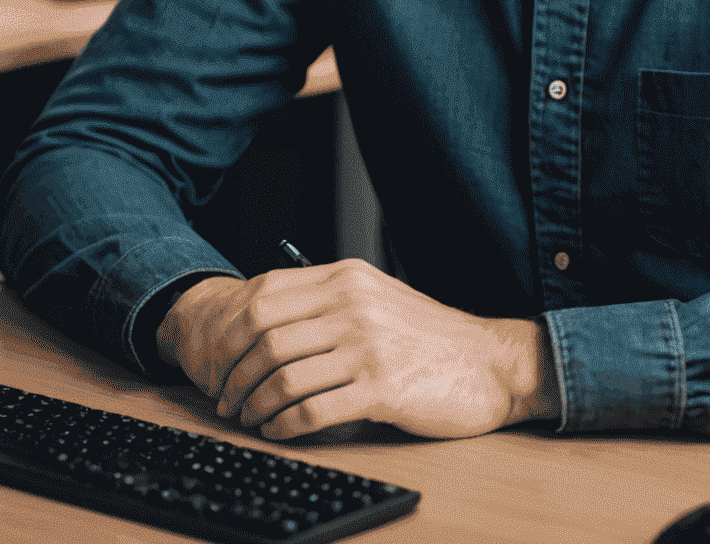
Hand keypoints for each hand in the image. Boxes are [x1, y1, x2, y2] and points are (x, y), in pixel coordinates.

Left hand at [156, 258, 559, 440]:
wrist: (488, 363)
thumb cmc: (428, 337)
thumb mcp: (377, 297)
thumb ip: (328, 300)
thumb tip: (265, 321)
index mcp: (346, 278)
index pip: (265, 296)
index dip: (232, 333)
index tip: (221, 361)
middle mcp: (353, 304)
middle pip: (266, 336)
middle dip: (234, 374)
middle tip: (225, 399)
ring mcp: (367, 345)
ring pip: (283, 375)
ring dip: (255, 404)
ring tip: (249, 419)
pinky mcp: (382, 387)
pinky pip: (313, 410)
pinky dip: (285, 426)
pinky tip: (279, 432)